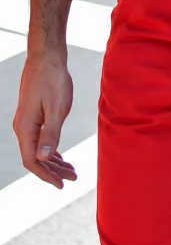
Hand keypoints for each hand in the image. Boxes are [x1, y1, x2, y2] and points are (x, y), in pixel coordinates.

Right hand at [12, 51, 76, 187]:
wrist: (47, 59)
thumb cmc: (53, 81)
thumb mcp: (56, 108)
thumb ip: (50, 134)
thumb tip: (43, 158)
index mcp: (26, 128)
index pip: (32, 161)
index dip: (46, 175)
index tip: (61, 185)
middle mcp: (22, 128)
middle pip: (35, 158)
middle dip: (53, 171)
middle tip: (73, 178)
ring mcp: (27, 122)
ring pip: (38, 150)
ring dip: (54, 162)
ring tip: (72, 170)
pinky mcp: (33, 116)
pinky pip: (40, 140)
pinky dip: (51, 150)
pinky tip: (61, 156)